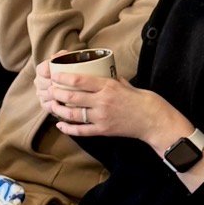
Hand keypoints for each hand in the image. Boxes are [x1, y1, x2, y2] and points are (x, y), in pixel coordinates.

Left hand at [42, 68, 165, 139]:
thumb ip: (111, 80)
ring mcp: (102, 117)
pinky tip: (60, 125)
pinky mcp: (103, 131)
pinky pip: (82, 131)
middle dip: (57, 93)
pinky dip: (68, 129)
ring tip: (51, 105)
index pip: (80, 80)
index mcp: (108, 86)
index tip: (54, 74)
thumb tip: (101, 73)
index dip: (63, 77)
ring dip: (59, 110)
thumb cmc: (142, 100)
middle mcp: (102, 101)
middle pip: (72, 97)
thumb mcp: (126, 84)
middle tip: (49, 90)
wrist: (154, 120)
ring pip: (73, 114)